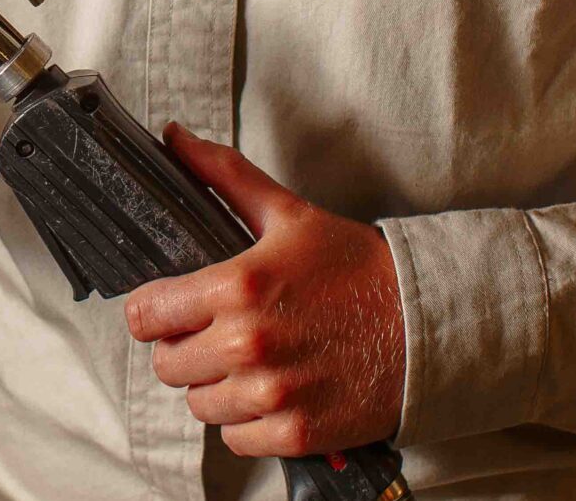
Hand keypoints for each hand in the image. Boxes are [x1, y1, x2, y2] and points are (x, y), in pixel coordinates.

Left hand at [124, 123, 406, 458]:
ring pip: (199, 404)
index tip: (171, 310)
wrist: (429, 322)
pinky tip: (275, 393)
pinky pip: (236, 438)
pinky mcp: (296, 432)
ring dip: (217, 387)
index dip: (153, 311)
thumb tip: (174, 136)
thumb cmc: (358, 269)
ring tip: (252, 363)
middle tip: (219, 335)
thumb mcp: (290, 214)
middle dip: (186, 348)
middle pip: (167, 365)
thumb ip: (225, 175)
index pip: (146, 315)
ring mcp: (272, 393)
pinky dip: (249, 422)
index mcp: (237, 286)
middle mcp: (247, 343)